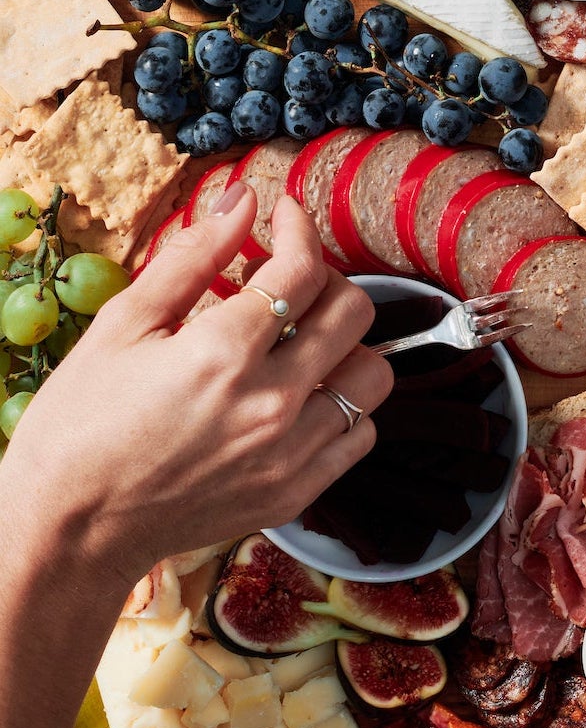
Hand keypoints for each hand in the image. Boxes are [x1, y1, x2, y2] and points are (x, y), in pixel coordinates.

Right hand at [0, 183, 390, 593]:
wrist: (69, 528)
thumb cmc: (81, 424)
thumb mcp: (122, 326)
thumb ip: (192, 257)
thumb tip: (243, 200)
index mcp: (222, 352)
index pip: (302, 268)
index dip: (299, 230)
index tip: (286, 220)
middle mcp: (270, 402)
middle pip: (354, 313)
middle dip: (325, 283)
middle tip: (288, 284)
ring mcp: (291, 452)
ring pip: (373, 375)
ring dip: (346, 347)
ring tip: (300, 346)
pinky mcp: (297, 492)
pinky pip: (362, 434)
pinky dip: (345, 407)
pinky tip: (302, 398)